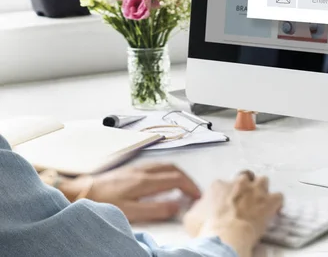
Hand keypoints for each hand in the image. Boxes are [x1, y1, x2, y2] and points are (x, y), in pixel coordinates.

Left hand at [68, 163, 200, 222]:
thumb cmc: (103, 202)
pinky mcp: (130, 169)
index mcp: (146, 180)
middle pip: (174, 169)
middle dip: (188, 179)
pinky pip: (156, 166)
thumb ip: (156, 209)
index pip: (177, 179)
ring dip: (178, 174)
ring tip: (183, 186)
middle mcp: (144, 170)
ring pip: (165, 165)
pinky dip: (167, 172)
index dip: (190, 187)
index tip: (197, 196)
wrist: (80, 191)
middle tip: (194, 192)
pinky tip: (163, 180)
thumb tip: (177, 205)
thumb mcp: (130, 212)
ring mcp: (137, 168)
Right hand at [183, 171, 282, 256]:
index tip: (225, 204)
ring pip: (263, 181)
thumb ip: (197, 207)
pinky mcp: (269, 201)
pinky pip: (278, 197)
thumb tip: (198, 208)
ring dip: (262, 189)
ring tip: (260, 201)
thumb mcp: (191, 217)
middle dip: (245, 186)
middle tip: (244, 200)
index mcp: (219, 185)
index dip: (225, 194)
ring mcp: (255, 190)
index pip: (223, 184)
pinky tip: (275, 210)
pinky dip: (277, 203)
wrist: (225, 236)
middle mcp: (238, 182)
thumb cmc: (207, 228)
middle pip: (245, 177)